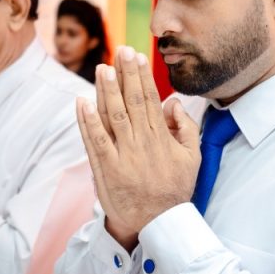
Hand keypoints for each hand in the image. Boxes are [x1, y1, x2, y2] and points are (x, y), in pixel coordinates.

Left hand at [76, 46, 200, 249]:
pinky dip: (88, 122)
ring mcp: (123, 155)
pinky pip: (95, 141)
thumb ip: (186, 128)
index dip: (142, 75)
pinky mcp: (106, 169)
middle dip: (125, 74)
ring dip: (106, 91)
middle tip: (120, 50)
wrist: (158, 223)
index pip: (150, 99)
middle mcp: (142, 142)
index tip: (137, 55)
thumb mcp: (192, 158)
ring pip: (113, 116)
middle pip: (132, 101)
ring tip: (102, 68)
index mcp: (162, 137)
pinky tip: (82, 102)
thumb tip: (173, 102)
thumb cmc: (174, 189)